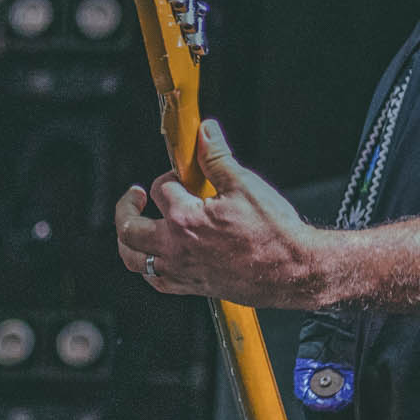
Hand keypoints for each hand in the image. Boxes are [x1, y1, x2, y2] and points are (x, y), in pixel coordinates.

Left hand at [114, 120, 326, 308]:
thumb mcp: (244, 185)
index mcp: (185, 219)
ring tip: (133, 225)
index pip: (161, 188)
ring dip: (128, 241)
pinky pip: (156, 281)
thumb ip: (217, 157)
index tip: (183, 174)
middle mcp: (176, 248)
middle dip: (128, 207)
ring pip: (135, 259)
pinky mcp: (192, 286)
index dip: (171, 175)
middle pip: (130, 228)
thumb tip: (205, 132)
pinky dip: (148, 267)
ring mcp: (182, 270)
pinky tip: (154, 256)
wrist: (292, 270)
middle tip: (135, 195)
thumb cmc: (272, 232)